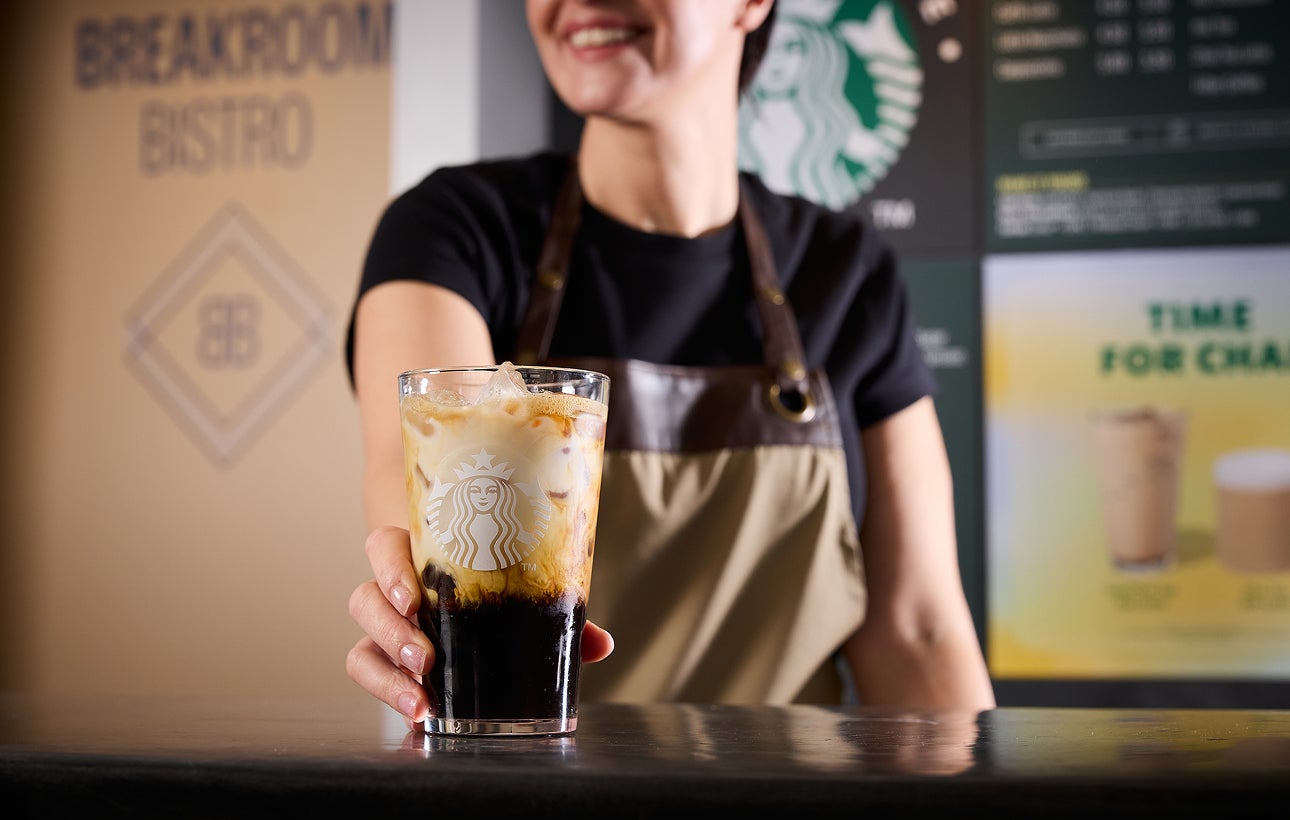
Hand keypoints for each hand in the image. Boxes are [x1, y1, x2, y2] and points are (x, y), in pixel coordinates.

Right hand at [346, 525, 613, 724]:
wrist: (470, 603)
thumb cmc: (495, 591)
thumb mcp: (524, 598)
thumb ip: (558, 617)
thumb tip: (601, 643)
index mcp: (423, 557)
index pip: (385, 547)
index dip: (390, 569)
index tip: (414, 598)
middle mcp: (395, 592)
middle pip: (365, 599)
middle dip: (391, 631)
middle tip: (424, 658)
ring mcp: (386, 630)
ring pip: (361, 642)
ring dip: (386, 671)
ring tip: (420, 697)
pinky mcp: (385, 664)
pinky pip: (366, 673)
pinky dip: (386, 693)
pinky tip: (417, 712)